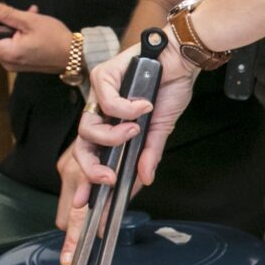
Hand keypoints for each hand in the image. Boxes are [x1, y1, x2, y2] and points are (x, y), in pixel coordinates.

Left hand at [0, 0, 72, 74]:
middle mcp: (7, 62)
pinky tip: (31, 25)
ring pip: (3, 43)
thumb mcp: (31, 21)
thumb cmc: (56, 39)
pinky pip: (13, 48)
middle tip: (12, 11)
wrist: (76, 57)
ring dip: (11, 28)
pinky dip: (18, 36)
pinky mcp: (22, 64)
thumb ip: (7, 14)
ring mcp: (15, 65)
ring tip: (29, 15)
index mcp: (7, 52)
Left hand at [57, 37, 196, 264]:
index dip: (87, 180)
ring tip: (134, 130)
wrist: (182, 58)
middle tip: (108, 179)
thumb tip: (145, 179)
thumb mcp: (161, 129)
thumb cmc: (171, 88)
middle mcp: (102, 112)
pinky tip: (143, 105)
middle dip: (92, 168)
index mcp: (113, 126)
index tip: (85, 205)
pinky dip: (125, 108)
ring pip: (88, 127)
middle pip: (83, 147)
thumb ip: (149, 153)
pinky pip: (105, 103)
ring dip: (112, 136)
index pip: (95, 157)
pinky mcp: (103, 76)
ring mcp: (100, 94)